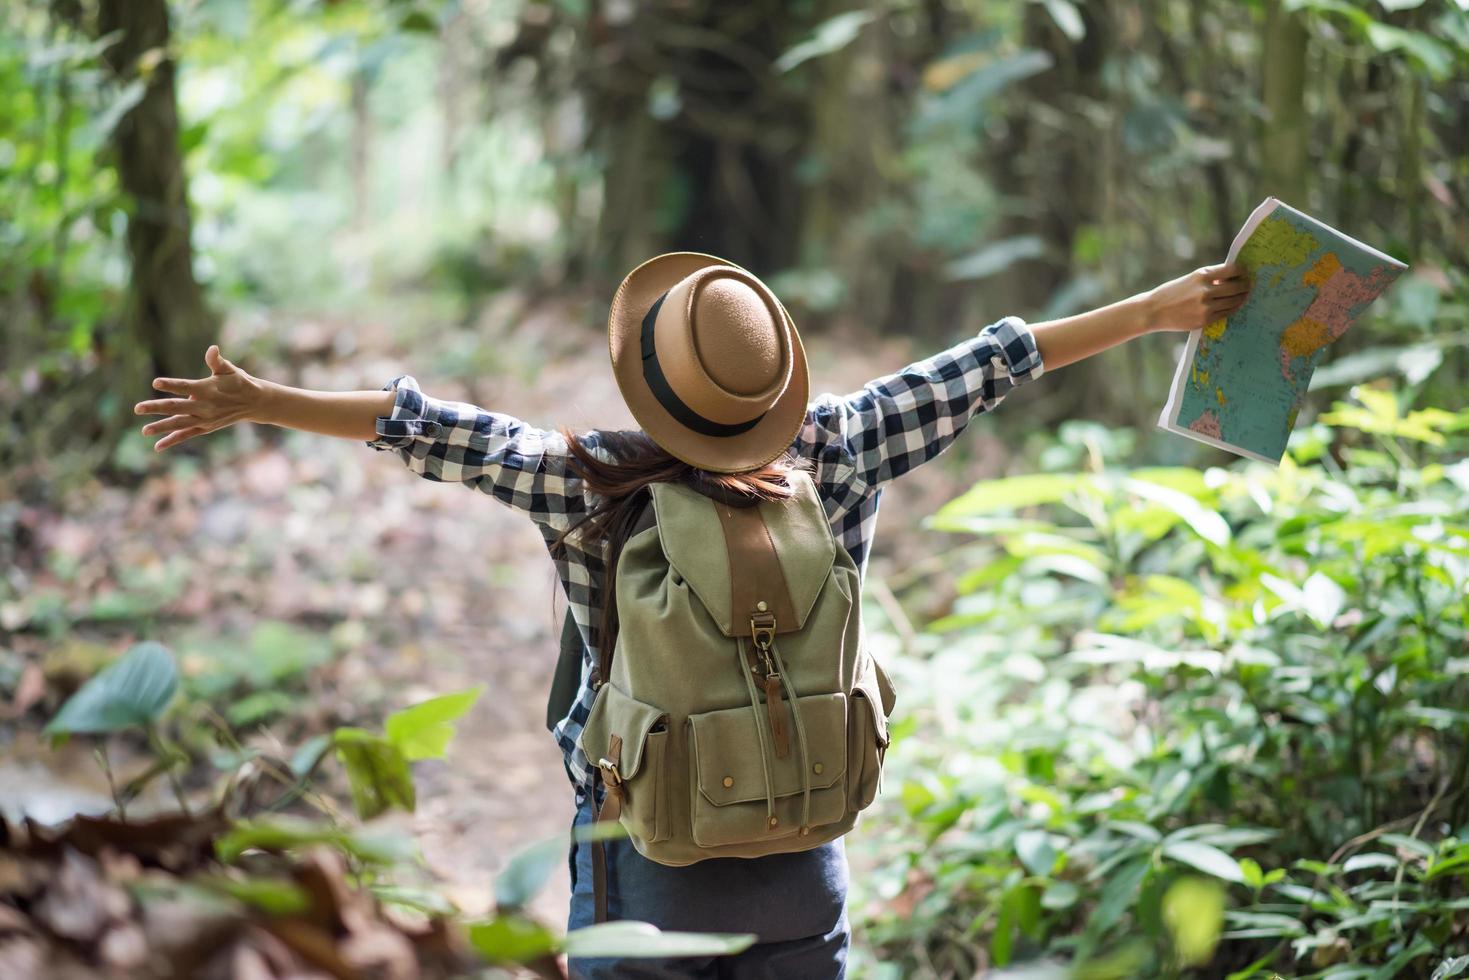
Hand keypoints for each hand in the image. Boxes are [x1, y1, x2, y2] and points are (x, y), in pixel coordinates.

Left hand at [134, 345, 264, 451]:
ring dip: (161, 427)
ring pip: (179, 424)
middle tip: (137, 408)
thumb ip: (217, 361)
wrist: (255, 403)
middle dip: (155, 408)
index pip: (185, 387)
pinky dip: (173, 439)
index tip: (156, 383)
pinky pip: (187, 435)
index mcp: (207, 389)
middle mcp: (204, 406)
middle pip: (176, 407)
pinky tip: (158, 446)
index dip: (171, 385)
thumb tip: (212, 349)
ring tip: (144, 431)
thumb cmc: (239, 382)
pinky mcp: (206, 427)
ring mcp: (205, 419)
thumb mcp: (230, 370)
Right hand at [1141, 262, 1250, 332]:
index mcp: (1202, 276)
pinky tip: (1234, 305)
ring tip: (1244, 295)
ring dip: (1242, 297)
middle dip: (1246, 285)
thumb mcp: (1190, 280)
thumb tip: (1231, 278)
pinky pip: (1226, 313)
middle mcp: (1206, 290)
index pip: (1233, 270)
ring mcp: (1206, 307)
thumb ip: (1209, 278)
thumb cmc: (1171, 293)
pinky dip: (1233, 308)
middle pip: (1237, 287)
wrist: (1154, 311)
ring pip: (1234, 301)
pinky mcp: (1205, 320)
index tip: (1245, 272)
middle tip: (1249, 285)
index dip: (1242, 271)